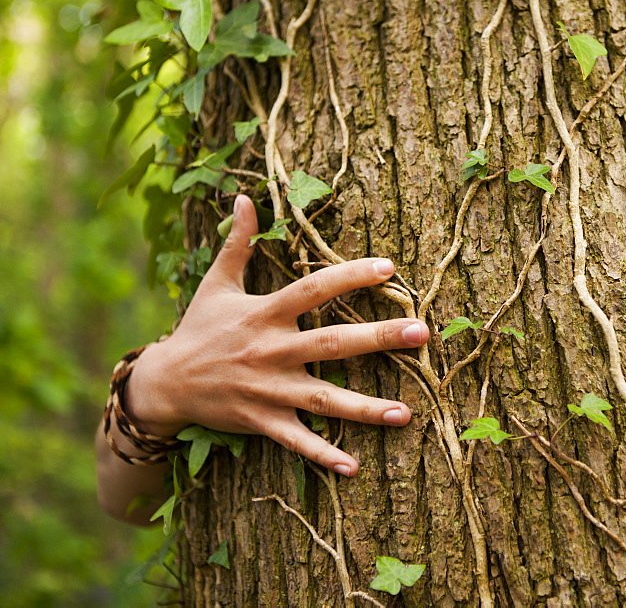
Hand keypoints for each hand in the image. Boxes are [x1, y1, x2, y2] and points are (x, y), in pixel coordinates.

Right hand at [126, 195, 427, 476]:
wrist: (164, 383)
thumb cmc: (199, 328)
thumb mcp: (216, 283)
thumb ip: (237, 242)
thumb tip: (244, 198)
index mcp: (264, 313)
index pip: (314, 289)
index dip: (350, 276)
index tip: (390, 268)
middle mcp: (271, 351)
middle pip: (332, 343)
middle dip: (379, 338)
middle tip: (421, 333)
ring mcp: (268, 390)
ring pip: (323, 399)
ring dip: (364, 408)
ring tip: (406, 412)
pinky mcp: (262, 421)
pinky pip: (296, 441)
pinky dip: (322, 454)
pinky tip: (354, 466)